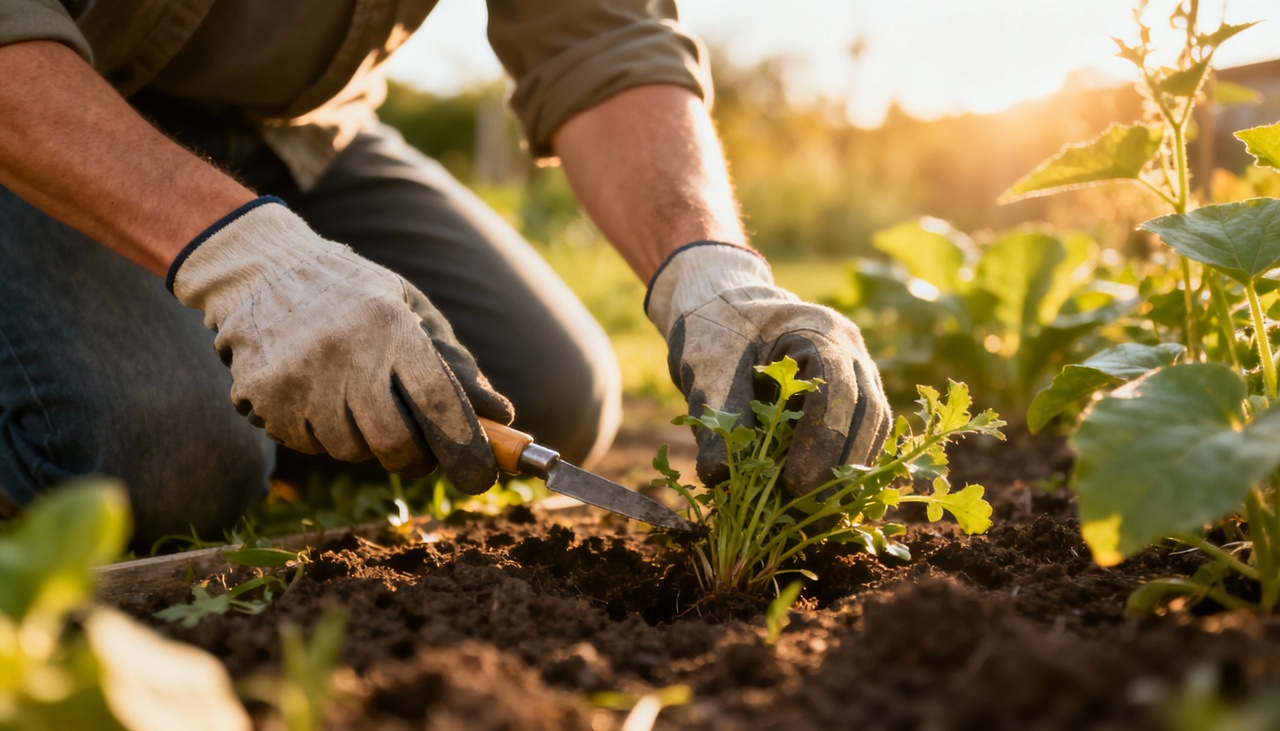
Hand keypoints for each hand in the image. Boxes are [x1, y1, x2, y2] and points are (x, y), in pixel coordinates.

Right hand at [169, 197, 512, 492]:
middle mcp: (345, 352)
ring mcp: (298, 376)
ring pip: (348, 450)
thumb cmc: (355, 294)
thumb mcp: (411, 309)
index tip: (480, 477)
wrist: (262, 268)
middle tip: (417, 454)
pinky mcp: (261, 396)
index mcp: (391, 326)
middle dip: (413, 459)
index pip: (438, 402)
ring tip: (356, 402)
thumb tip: (501, 415)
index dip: (465, 448)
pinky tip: (317, 396)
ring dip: (363, 443)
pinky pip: (307, 444)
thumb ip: (455, 364)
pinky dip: (321, 434)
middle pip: (393, 442)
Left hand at [647, 242, 890, 496]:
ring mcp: (859, 370)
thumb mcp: (706, 366)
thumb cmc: (715, 332)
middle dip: (840, 467)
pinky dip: (847, 467)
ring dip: (850, 473)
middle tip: (809, 513)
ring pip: (873, 426)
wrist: (724, 309)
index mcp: (819, 330)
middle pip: (867, 412)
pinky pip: (863, 434)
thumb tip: (720, 477)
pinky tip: (826, 500)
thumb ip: (718, 415)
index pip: (837, 389)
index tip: (796, 485)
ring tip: (818, 515)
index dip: (822, 442)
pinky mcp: (853, 395)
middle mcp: (851, 349)